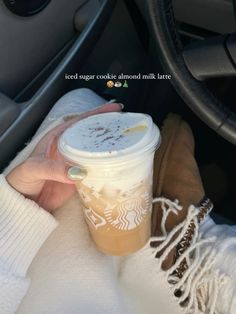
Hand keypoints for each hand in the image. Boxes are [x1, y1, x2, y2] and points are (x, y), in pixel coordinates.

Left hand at [6, 103, 122, 212]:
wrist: (24, 202)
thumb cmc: (23, 179)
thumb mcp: (34, 168)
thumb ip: (53, 169)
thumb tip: (79, 172)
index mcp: (59, 138)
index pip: (81, 121)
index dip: (98, 113)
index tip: (115, 108)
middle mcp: (70, 148)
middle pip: (93, 135)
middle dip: (110, 129)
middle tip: (128, 127)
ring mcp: (76, 163)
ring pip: (97, 152)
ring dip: (111, 149)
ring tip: (129, 145)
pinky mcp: (81, 179)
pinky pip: (97, 171)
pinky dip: (108, 168)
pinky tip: (119, 167)